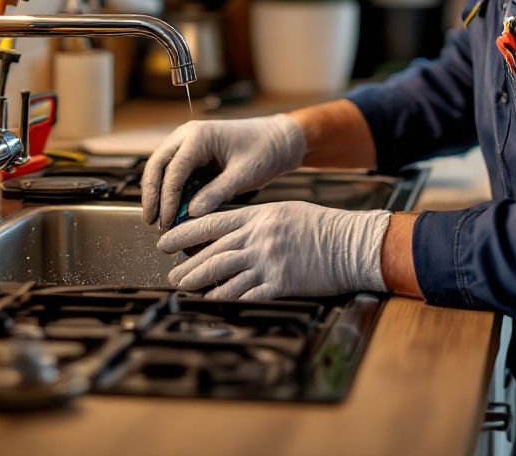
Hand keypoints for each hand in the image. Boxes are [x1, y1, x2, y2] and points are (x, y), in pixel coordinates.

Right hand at [141, 115, 305, 229]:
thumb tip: (191, 214)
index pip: (173, 169)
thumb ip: (217, 193)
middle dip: (152, 194)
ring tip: (159, 220)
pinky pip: (173, 171)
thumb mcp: (244, 175)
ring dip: (158, 193)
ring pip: (161, 167)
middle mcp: (188, 135)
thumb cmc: (264, 151)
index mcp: (200, 135)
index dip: (167, 198)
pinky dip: (169, 190)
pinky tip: (172, 210)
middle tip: (151, 222)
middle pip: (157, 165)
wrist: (278, 140)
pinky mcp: (192, 153)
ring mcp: (187, 142)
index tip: (167, 222)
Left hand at [157, 201, 391, 300]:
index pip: (213, 223)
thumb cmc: (321, 226)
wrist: (349, 243)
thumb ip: (257, 221)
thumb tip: (231, 232)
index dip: (185, 233)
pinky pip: (246, 294)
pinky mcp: (280, 283)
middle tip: (172, 274)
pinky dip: (226, 299)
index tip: (166, 240)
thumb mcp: (285, 212)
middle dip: (188, 264)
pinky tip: (212, 303)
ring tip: (184, 288)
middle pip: (214, 252)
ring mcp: (268, 261)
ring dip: (200, 283)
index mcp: (259, 216)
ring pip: (224, 273)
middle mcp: (259, 237)